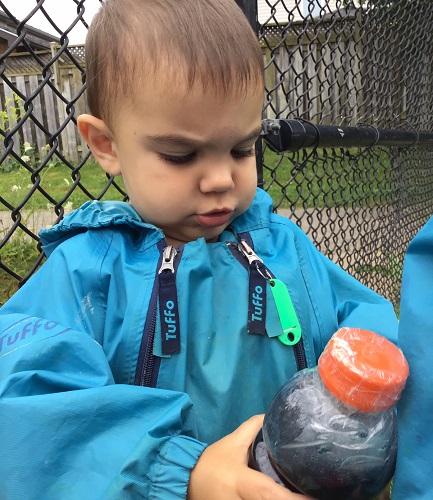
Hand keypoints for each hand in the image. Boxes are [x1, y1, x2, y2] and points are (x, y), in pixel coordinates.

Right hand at [187, 414, 311, 499]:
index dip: (294, 499)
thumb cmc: (212, 463)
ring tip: (307, 497)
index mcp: (242, 483)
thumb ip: (251, 428)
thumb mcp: (231, 443)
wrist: (186, 481)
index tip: (314, 496)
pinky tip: (290, 498)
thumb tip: (269, 415)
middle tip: (318, 496)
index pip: (270, 494)